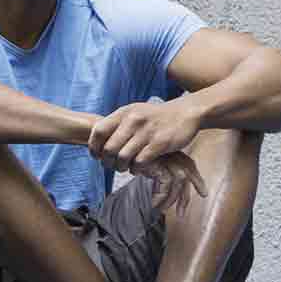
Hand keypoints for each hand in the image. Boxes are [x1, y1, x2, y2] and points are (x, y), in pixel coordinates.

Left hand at [89, 98, 203, 175]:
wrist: (186, 113)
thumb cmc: (157, 117)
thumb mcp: (135, 112)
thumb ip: (118, 124)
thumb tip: (98, 142)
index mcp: (124, 112)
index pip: (98, 131)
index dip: (94, 147)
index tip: (98, 156)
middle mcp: (134, 120)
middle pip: (109, 149)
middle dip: (108, 162)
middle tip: (113, 166)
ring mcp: (147, 131)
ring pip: (123, 157)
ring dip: (122, 167)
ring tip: (126, 167)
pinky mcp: (160, 143)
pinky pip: (140, 162)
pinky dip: (137, 169)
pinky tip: (139, 168)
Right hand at [142, 153, 207, 214]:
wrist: (124, 146)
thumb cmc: (137, 155)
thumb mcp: (153, 164)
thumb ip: (161, 173)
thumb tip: (164, 192)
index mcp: (175, 154)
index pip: (190, 167)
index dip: (198, 181)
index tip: (204, 194)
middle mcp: (174, 156)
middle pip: (188, 176)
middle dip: (186, 197)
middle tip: (182, 214)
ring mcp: (167, 160)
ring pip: (177, 184)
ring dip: (170, 200)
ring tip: (162, 210)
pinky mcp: (159, 165)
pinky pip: (165, 185)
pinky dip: (160, 196)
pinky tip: (154, 204)